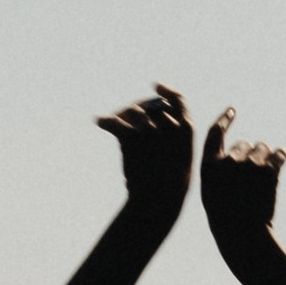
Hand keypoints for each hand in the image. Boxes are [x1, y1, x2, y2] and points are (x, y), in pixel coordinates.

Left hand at [96, 82, 194, 229]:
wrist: (159, 198)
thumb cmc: (170, 183)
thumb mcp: (179, 158)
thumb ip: (171, 138)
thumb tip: (153, 123)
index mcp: (187, 127)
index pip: (178, 100)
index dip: (167, 91)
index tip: (156, 86)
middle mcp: (170, 123)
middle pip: (151, 106)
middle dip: (137, 109)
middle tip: (123, 117)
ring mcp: (151, 127)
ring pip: (133, 112)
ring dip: (122, 117)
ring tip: (114, 124)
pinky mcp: (131, 135)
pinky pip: (114, 123)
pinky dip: (104, 121)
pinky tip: (98, 120)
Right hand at [202, 110, 285, 258]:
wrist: (244, 235)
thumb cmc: (225, 217)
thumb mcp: (211, 192)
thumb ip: (218, 169)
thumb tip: (232, 153)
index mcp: (209, 166)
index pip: (215, 134)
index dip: (224, 120)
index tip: (232, 111)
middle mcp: (228, 161)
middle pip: (243, 144)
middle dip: (249, 154)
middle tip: (250, 176)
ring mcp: (249, 165)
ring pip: (262, 148)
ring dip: (264, 158)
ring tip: (261, 179)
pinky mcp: (269, 170)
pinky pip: (278, 154)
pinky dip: (280, 156)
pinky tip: (282, 158)